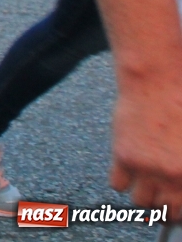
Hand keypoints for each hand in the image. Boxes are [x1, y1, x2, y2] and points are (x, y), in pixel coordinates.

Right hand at [109, 76, 181, 209]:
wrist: (158, 82)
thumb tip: (180, 180)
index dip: (178, 211)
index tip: (175, 209)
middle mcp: (171, 176)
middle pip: (165, 211)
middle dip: (164, 209)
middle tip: (162, 199)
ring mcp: (147, 168)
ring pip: (140, 203)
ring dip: (143, 197)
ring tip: (144, 187)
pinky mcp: (124, 156)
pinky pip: (117, 185)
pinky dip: (121, 182)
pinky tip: (127, 170)